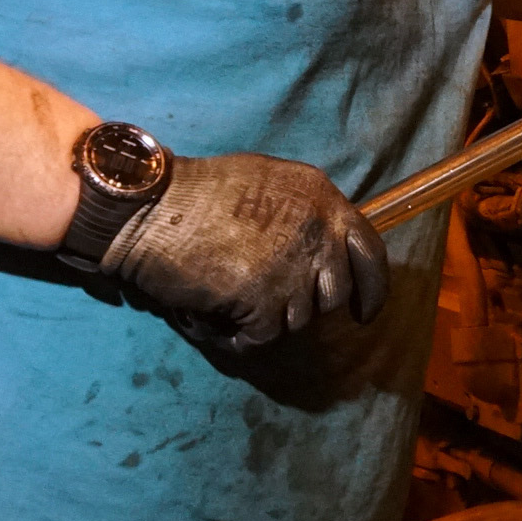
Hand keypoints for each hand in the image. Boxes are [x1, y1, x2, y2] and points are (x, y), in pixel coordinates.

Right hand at [101, 153, 389, 349]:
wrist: (149, 206)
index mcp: (322, 197)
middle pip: (333, 294)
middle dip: (302, 305)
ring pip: (298, 320)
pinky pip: (264, 336)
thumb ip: (301, 214)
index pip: (370, 252)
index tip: (362, 311)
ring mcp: (295, 266)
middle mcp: (319, 230)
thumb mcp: (265, 184)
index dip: (372, 288)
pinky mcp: (266, 299)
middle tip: (262, 301)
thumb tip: (320, 248)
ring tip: (223, 296)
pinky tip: (211, 316)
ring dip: (263, 318)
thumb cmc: (197, 193)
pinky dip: (237, 336)